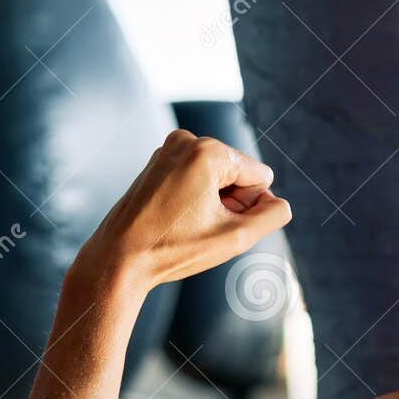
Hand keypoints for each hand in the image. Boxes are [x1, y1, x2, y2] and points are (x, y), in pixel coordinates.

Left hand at [75, 130, 291, 286]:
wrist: (119, 258)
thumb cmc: (174, 248)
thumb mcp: (236, 237)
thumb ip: (272, 216)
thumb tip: (279, 203)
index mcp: (208, 151)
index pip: (261, 177)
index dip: (248, 207)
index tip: (217, 222)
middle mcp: (187, 140)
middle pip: (239, 173)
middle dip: (231, 202)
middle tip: (202, 226)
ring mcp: (169, 148)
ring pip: (219, 177)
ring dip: (214, 202)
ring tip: (188, 222)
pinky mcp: (159, 162)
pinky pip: (198, 177)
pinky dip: (197, 198)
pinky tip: (178, 217)